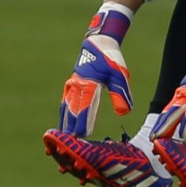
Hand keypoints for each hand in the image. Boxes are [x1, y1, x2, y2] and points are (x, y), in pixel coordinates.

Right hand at [58, 7, 132, 135]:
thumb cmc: (112, 59)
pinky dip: (64, 112)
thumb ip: (121, 95)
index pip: (85, 109)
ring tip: (62, 137)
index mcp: (89, 84)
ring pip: (66, 107)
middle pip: (72, 111)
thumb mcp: (120, 76)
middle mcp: (77, 85)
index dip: (82, 124)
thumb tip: (123, 113)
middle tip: (69, 144)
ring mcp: (72, 84)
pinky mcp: (71, 83)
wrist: (99, 42)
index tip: (81, 137)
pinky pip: (65, 100)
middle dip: (70, 128)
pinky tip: (63, 121)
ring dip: (64, 122)